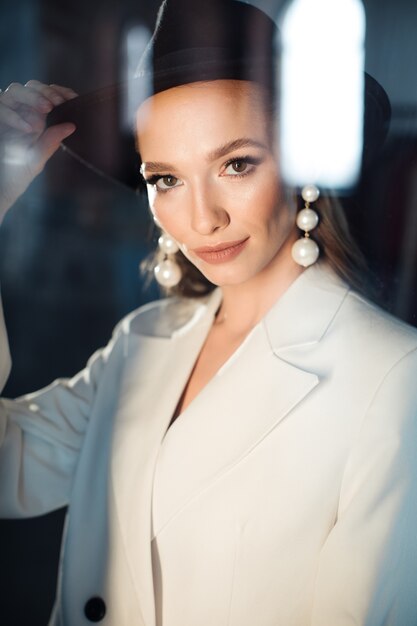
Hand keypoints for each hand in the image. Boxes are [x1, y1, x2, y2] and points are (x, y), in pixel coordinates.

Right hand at [0, 80, 76, 217]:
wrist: (0, 186)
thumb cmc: (18, 172)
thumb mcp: (38, 157)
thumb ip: (51, 141)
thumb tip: (71, 126)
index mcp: (35, 117)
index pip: (47, 94)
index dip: (59, 92)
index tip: (72, 98)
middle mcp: (19, 111)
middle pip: (31, 86)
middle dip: (46, 92)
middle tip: (57, 103)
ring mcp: (5, 113)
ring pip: (15, 90)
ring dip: (32, 97)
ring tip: (46, 110)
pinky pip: (1, 107)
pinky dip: (14, 115)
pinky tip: (29, 128)